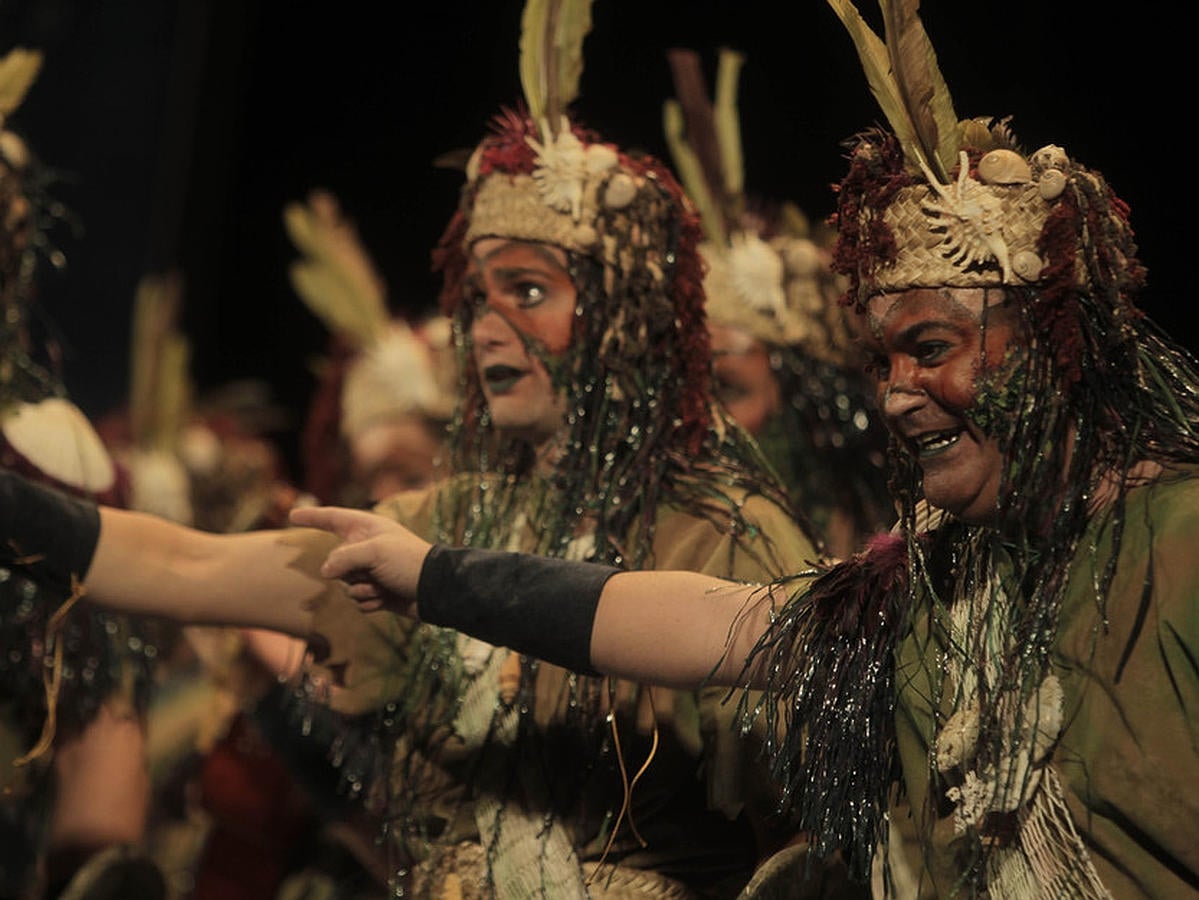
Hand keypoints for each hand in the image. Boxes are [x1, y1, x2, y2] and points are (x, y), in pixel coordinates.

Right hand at [288, 506, 431, 617]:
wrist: (435, 591)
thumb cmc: (408, 562)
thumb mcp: (375, 552)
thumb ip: (344, 558)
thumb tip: (325, 571)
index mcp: (367, 529)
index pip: (333, 519)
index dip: (312, 517)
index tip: (292, 516)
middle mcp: (367, 548)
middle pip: (335, 562)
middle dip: (349, 572)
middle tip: (372, 572)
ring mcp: (371, 571)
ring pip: (345, 585)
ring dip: (362, 590)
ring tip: (382, 587)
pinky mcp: (376, 592)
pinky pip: (357, 601)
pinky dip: (369, 603)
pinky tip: (386, 599)